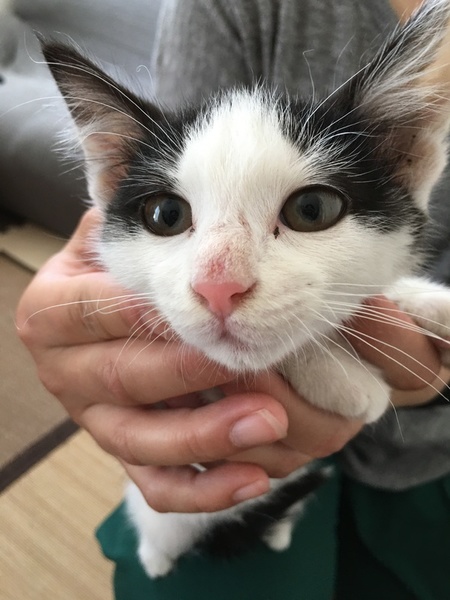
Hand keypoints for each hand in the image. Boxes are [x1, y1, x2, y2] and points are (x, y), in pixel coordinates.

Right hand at [16, 209, 442, 512]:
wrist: (104, 311)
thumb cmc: (129, 264)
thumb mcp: (134, 229)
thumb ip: (156, 213)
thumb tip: (219, 211)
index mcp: (58, 306)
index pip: (103, 308)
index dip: (161, 309)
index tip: (229, 303)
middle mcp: (68, 369)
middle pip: (130, 379)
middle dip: (198, 375)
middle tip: (260, 366)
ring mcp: (98, 420)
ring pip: (148, 443)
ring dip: (212, 433)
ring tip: (271, 422)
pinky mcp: (129, 454)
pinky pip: (160, 487)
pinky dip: (207, 488)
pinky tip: (257, 476)